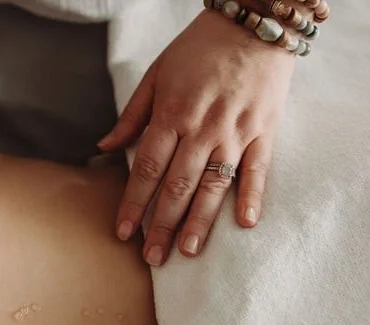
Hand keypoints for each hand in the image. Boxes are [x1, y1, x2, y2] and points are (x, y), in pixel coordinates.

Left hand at [99, 10, 295, 264]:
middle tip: (153, 257)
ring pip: (214, 185)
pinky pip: (258, 170)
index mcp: (173, 114)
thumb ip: (132, 116)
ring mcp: (236, 131)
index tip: (123, 232)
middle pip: (178, 186)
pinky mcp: (265, 130)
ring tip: (187, 251)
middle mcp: (203, 128)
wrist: (255, 21)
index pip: (148, 169)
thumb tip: (104, 148)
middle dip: (163, 225)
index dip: (134, 203)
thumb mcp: (156, 75)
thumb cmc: (199, 48)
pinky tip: (244, 224)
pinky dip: (252, 197)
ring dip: (200, 221)